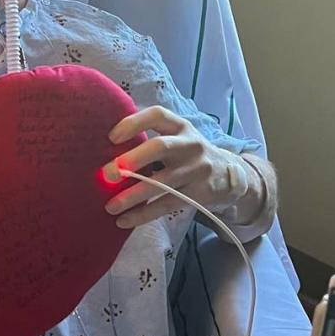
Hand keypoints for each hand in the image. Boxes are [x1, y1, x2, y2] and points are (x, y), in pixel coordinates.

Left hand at [101, 106, 247, 227]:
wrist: (228, 174)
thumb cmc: (188, 153)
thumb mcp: (177, 137)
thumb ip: (151, 138)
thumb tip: (106, 150)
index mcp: (180, 126)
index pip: (158, 115)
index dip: (134, 123)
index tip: (111, 137)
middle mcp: (190, 144)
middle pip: (160, 148)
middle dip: (132, 160)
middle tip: (108, 173)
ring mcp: (196, 169)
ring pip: (162, 183)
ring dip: (133, 196)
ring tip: (110, 206)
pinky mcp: (198, 193)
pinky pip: (166, 205)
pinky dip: (143, 214)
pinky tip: (123, 220)